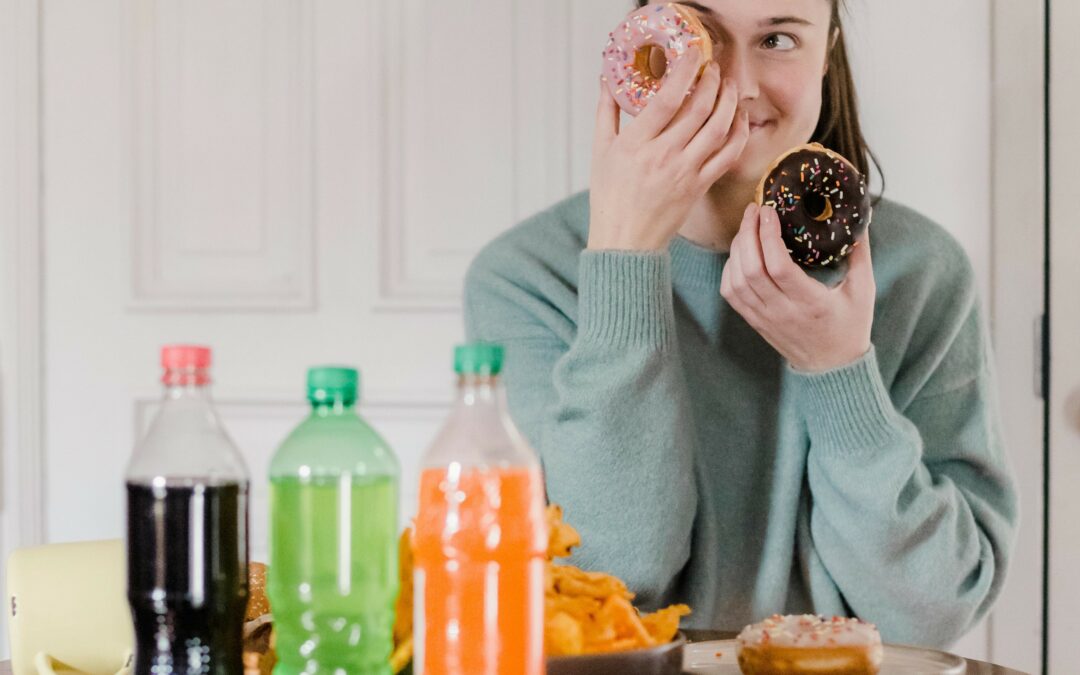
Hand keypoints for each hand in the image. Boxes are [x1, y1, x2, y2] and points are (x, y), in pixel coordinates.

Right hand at [588, 49, 749, 250]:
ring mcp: (685, 172)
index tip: (694, 53)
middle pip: (699, 109)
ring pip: (718, 129)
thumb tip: (606, 80)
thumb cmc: (610, 197)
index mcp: (636, 144)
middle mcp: (663, 156)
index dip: (685, 71)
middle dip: (713, 81)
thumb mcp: (600, 151)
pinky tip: (739, 119)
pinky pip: (728, 156)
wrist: (625, 241)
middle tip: (714, 67)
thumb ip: (606, 112)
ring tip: (729, 86)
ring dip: (730, 102)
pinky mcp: (699, 187)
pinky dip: (739, 134)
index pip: (667, 100)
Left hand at [720, 203, 875, 371]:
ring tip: (747, 227)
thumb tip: (861, 219)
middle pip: (751, 269)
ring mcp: (764, 318)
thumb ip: (860, 254)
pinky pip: (731, 293)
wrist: (832, 366)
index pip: (778, 266)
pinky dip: (729, 269)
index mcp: (810, 302)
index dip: (768, 235)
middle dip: (747, 234)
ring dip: (737, 249)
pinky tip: (740, 253)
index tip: (768, 210)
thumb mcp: (863, 290)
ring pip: (736, 280)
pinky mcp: (754, 321)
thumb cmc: (850, 325)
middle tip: (754, 210)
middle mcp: (783, 311)